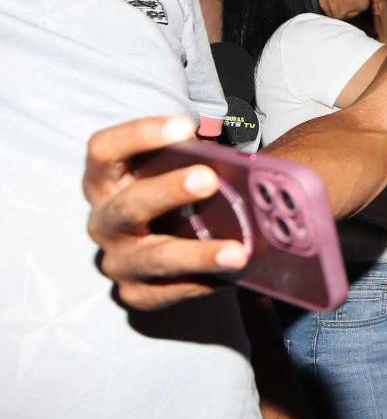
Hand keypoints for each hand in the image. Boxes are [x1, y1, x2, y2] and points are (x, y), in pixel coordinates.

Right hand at [84, 116, 248, 310]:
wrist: (173, 244)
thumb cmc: (179, 195)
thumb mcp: (180, 170)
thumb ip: (201, 159)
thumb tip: (250, 160)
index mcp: (107, 181)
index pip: (105, 151)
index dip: (139, 135)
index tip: (184, 125)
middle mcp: (105, 220)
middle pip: (128, 205)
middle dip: (169, 191)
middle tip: (209, 179)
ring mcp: (118, 260)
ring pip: (154, 258)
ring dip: (198, 254)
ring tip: (238, 252)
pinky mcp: (136, 292)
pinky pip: (167, 292)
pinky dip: (202, 282)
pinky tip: (230, 276)